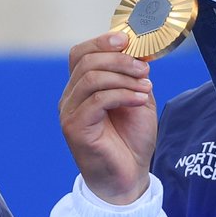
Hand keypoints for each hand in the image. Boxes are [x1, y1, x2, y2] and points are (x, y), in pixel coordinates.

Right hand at [58, 32, 155, 204]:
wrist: (129, 176)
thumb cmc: (130, 140)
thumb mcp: (137, 99)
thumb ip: (133, 75)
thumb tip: (139, 49)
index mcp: (81, 88)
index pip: (81, 54)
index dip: (102, 42)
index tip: (128, 40)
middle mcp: (70, 98)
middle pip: (86, 62)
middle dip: (119, 60)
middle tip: (144, 69)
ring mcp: (69, 113)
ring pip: (91, 78)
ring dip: (123, 78)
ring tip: (145, 88)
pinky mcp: (75, 128)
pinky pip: (97, 100)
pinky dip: (122, 95)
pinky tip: (139, 101)